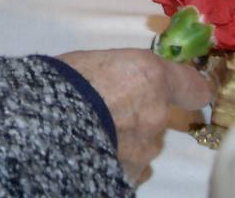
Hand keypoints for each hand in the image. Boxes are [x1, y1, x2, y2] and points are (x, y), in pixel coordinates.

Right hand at [58, 48, 210, 183]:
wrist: (41, 125)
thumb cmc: (60, 82)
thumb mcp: (93, 60)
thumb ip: (121, 71)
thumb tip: (122, 77)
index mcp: (150, 77)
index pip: (193, 86)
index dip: (186, 88)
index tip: (178, 89)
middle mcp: (156, 114)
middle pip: (160, 116)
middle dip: (139, 114)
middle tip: (105, 108)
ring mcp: (145, 149)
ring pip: (144, 143)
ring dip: (126, 138)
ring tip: (91, 132)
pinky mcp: (130, 175)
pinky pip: (131, 167)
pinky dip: (116, 160)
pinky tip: (91, 152)